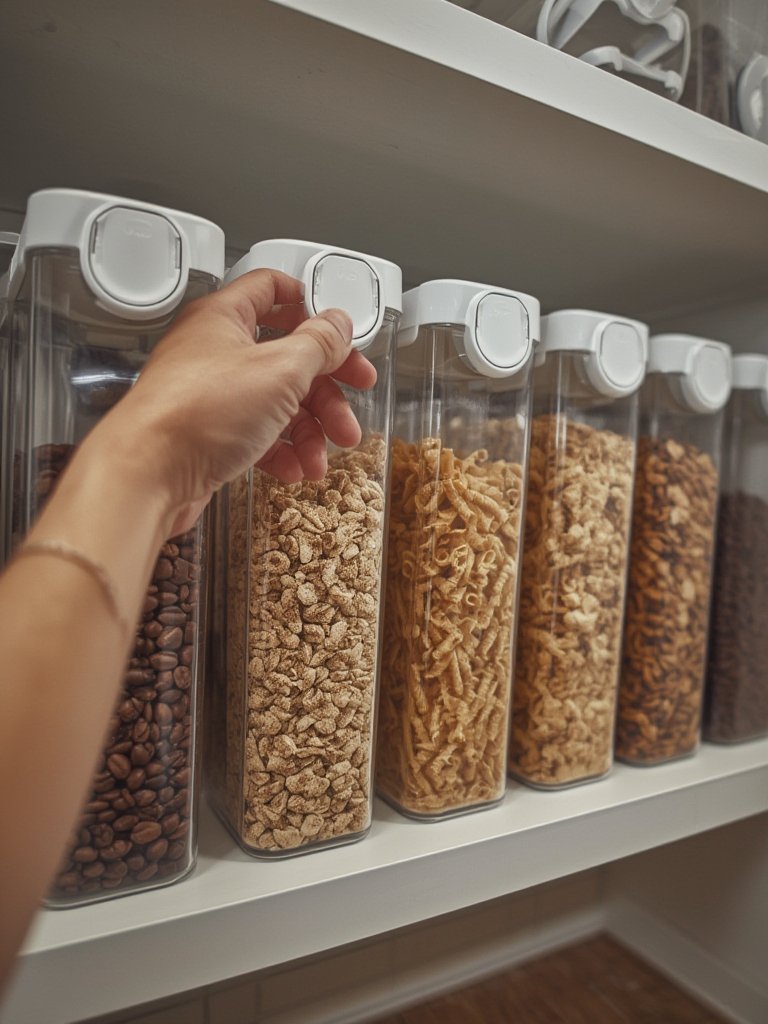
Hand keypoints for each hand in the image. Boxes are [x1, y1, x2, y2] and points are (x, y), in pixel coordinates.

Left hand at [98, 269, 376, 533]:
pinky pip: (257, 436)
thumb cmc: (199, 413)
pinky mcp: (208, 436)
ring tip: (327, 456)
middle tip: (351, 408)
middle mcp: (214, 351)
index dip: (311, 307)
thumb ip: (318, 343)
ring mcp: (210, 395)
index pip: (272, 290)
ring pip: (276, 402)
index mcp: (224, 318)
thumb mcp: (279, 369)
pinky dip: (282, 452)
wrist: (147, 475)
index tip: (342, 333)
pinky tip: (297, 471)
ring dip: (310, 429)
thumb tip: (339, 324)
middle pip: (286, 357)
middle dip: (326, 389)